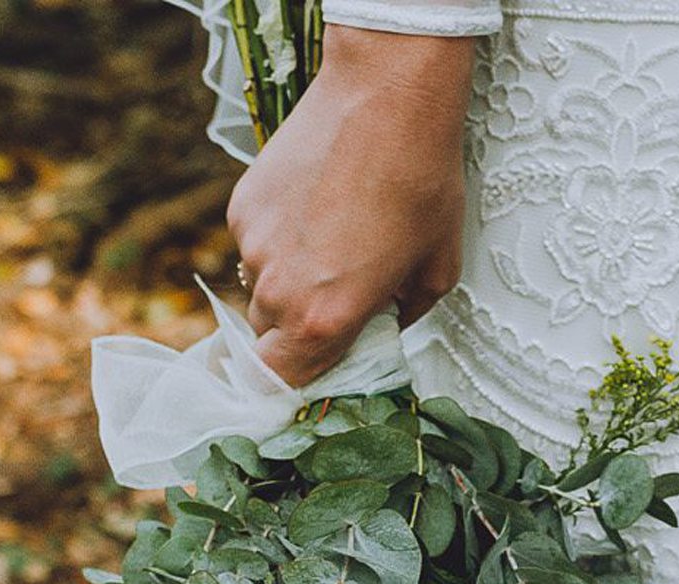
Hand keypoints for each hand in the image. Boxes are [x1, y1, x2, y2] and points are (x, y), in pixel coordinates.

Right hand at [228, 28, 475, 387]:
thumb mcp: (436, 270)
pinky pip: (255, 243)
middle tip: (342, 302)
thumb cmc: (422, 184)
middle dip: (300, 333)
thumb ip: (402, 317)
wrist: (384, 99)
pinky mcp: (242, 205)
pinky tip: (318, 207)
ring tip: (336, 243)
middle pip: (270, 339)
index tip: (314, 378)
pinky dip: (280, 240)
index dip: (294, 388)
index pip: (281, 383)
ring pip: (261, 289)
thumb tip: (383, 327)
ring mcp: (253, 245)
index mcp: (326, 319)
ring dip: (290, 283)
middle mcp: (278, 290)